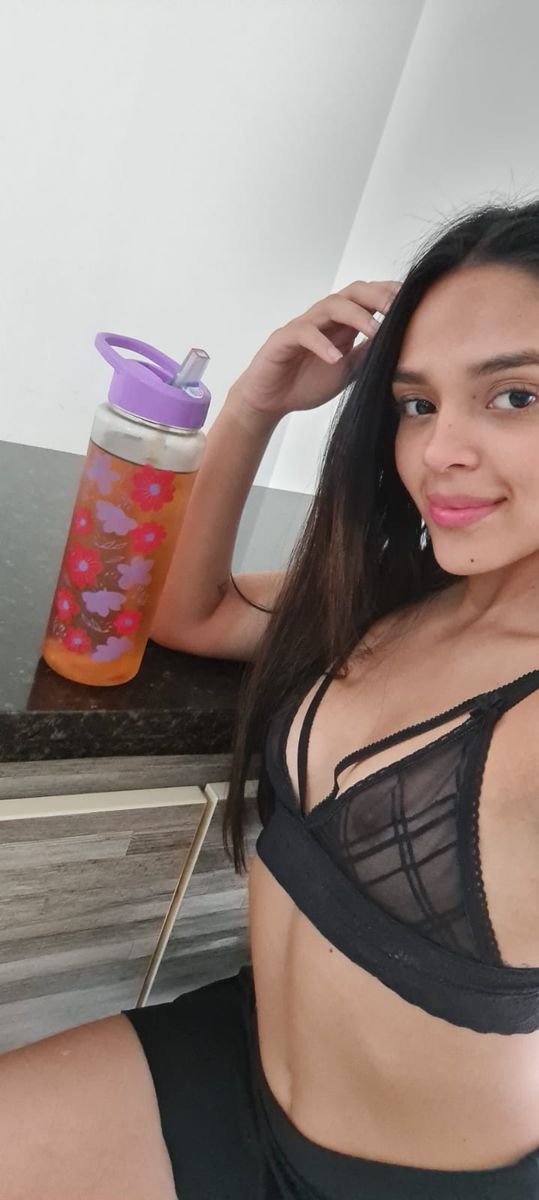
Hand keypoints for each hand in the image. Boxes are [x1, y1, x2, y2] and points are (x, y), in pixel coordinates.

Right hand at [227, 279, 400, 420]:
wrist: (271, 401)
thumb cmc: (307, 383)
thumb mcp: (349, 371)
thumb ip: (369, 354)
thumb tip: (399, 343)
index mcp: (342, 324)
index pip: (369, 298)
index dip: (390, 296)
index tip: (415, 301)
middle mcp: (324, 318)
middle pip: (353, 292)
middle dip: (378, 296)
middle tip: (399, 309)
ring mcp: (303, 326)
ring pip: (331, 306)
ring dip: (356, 316)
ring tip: (374, 332)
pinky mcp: (283, 339)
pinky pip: (304, 333)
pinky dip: (322, 344)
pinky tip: (336, 358)